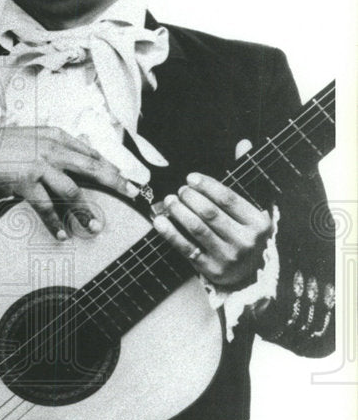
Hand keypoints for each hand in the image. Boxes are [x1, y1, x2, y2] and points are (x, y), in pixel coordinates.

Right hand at [0, 125, 137, 239]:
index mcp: (55, 136)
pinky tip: (63, 234)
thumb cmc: (0, 146)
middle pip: (92, 167)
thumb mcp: (32, 138)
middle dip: (114, 182)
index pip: (90, 152)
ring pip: (72, 190)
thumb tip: (78, 158)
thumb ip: (54, 147)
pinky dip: (55, 223)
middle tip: (131, 193)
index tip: (124, 177)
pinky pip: (46, 207)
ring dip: (86, 211)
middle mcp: (51, 149)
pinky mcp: (26, 182)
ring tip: (94, 226)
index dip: (110, 166)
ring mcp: (39, 165)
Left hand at [152, 169, 272, 288]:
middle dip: (191, 198)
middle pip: (211, 213)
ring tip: (169, 201)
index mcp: (258, 223)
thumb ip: (244, 177)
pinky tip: (159, 221)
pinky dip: (170, 234)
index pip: (229, 199)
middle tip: (179, 190)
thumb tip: (243, 143)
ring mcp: (228, 257)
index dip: (207, 186)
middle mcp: (246, 241)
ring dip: (179, 212)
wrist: (248, 276)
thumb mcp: (251, 210)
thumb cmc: (244, 235)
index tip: (191, 178)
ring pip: (197, 229)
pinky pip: (186, 248)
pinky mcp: (211, 269)